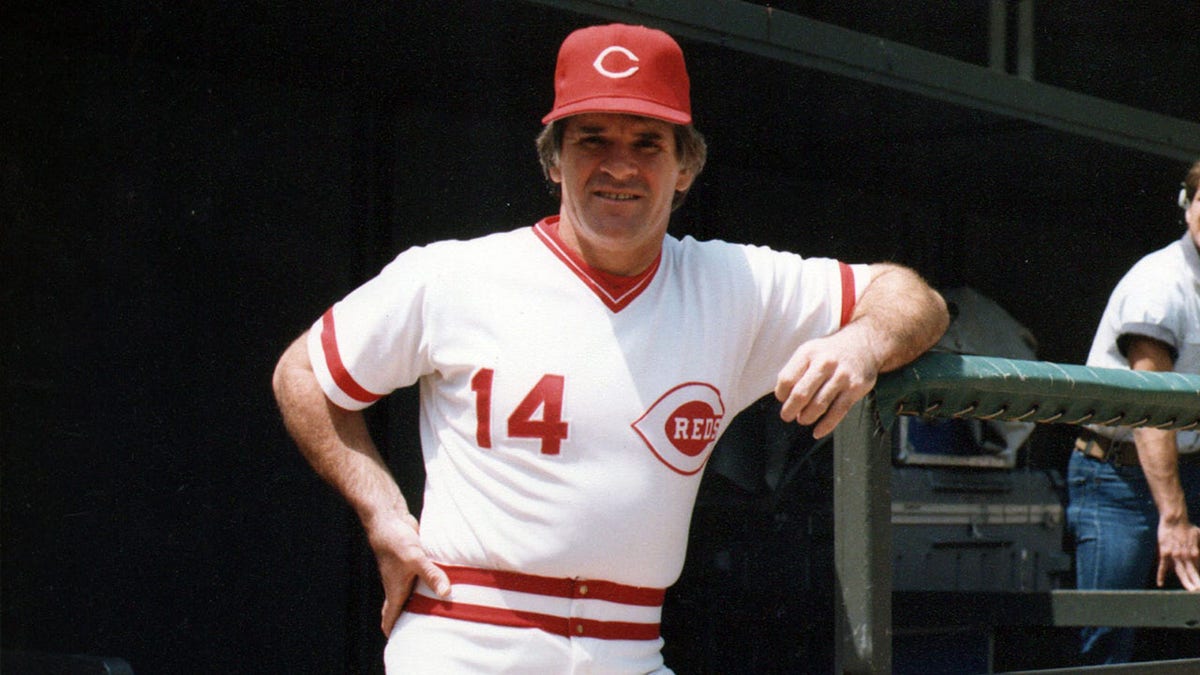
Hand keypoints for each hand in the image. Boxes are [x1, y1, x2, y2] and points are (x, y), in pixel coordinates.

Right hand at [366, 510, 452, 635]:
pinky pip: (420, 577)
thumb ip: (431, 575)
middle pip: (399, 609)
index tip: (400, 643)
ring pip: (411, 593)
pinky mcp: (412, 561)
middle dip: (407, 621)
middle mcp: (398, 585)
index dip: (392, 631)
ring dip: (419, 602)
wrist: (388, 518)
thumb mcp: (415, 558)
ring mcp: (404, 573)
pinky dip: (428, 584)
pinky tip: (441, 584)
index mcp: (394, 590)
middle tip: (421, 632)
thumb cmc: (396, 541)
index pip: (390, 617)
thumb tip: (446, 593)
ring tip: (435, 612)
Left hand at [774, 329, 879, 438]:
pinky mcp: (855, 388)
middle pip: (801, 394)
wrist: (863, 344)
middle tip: (787, 416)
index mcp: (808, 353)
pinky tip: (818, 432)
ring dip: (806, 417)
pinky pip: (838, 412)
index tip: (783, 399)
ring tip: (803, 419)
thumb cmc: (829, 353)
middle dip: (790, 410)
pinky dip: (826, 426)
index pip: (787, 379)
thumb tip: (784, 399)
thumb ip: (795, 372)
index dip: (781, 394)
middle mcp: (825, 363)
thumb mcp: (809, 352)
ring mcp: (842, 376)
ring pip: (819, 405)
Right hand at [1157, 519, 1199, 590]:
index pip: (1198, 568)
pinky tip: (1160, 584)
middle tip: (1198, 592)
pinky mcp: (1164, 553)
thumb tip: (1198, 552)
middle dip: (1196, 583)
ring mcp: (1175, 555)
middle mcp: (1186, 556)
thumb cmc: (1187, 526)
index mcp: (1195, 553)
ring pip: (1181, 572)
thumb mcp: (1199, 535)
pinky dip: (1161, 575)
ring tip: (1191, 591)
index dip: (1199, 576)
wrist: (1174, 519)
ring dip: (1186, 582)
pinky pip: (1162, 567)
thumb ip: (1199, 545)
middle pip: (1192, 573)